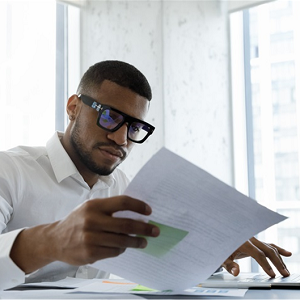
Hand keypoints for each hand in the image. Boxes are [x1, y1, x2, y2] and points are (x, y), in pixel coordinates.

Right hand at [10, 196, 159, 272]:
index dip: (138, 206)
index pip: (122, 202)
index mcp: (94, 205)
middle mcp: (92, 220)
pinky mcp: (90, 252)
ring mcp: (90, 237)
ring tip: (144, 242)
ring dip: (136, 241)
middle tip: (155, 231)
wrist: (55, 239)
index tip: (149, 211)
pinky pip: (114, 252)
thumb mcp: (90, 208)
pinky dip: (122, 249)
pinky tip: (123, 247)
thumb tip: (136, 214)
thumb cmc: (78, 221)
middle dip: (144, 228)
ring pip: (122, 240)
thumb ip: (110, 209)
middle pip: (126, 224)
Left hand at [222, 237, 291, 277]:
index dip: (265, 264)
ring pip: (269, 247)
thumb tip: (236, 272)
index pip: (257, 253)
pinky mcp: (255, 242)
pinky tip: (288, 254)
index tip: (272, 274)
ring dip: (279, 258)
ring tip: (285, 271)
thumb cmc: (221, 248)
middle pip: (267, 249)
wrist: (219, 237)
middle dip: (277, 262)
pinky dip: (278, 249)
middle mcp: (249, 238)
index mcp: (242, 241)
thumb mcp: (222, 257)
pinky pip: (268, 244)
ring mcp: (253, 239)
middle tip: (284, 274)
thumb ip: (229, 265)